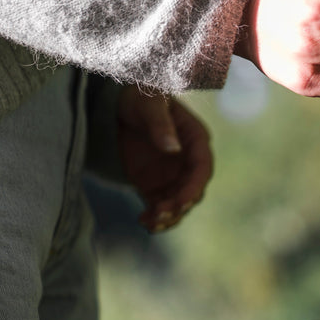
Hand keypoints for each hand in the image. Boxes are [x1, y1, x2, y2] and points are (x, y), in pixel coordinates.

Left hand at [116, 86, 212, 231]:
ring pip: (177, 204)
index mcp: (195, 140)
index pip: (202, 169)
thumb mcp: (149, 104)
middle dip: (178, 205)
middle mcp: (188, 162)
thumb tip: (173, 149)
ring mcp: (172, 176)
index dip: (194, 187)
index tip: (181, 201)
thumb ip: (160, 125)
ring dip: (167, 216)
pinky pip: (159, 206)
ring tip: (150, 222)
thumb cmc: (139, 97)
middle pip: (192, 191)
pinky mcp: (155, 186)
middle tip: (159, 213)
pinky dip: (154, 217)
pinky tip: (143, 222)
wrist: (118, 105)